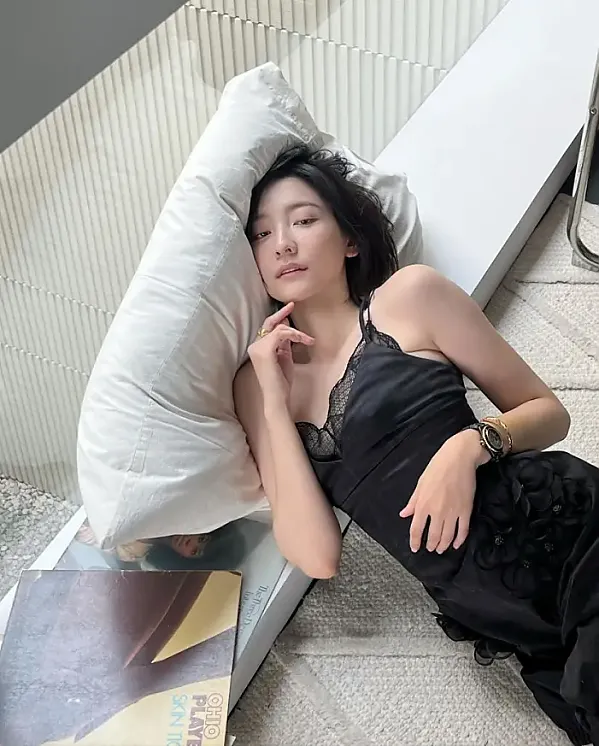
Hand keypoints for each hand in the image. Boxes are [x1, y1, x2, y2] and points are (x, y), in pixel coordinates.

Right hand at [248, 302, 313, 409]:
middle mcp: (254, 346)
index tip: (288, 311)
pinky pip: (281, 334)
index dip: (278, 319)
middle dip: (281, 313)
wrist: (277, 398)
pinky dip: (294, 334)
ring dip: (296, 332)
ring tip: (307, 339)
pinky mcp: (265, 350)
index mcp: (257, 348)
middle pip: (268, 324)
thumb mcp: (284, 359)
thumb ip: (284, 345)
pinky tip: (303, 340)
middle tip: (292, 305)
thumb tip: (287, 330)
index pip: (267, 329)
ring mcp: (257, 348)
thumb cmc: (281, 383)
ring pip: (279, 329)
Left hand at [399, 431, 483, 552]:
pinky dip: (459, 540)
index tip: (415, 548)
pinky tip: (456, 544)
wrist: (459, 458)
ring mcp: (453, 512)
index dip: (415, 541)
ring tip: (441, 549)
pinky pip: (463, 531)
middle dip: (431, 545)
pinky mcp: (466, 511)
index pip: (416, 529)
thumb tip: (404, 514)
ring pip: (448, 537)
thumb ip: (413, 502)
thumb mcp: (420, 483)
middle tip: (430, 549)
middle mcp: (437, 511)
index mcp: (423, 504)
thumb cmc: (437, 467)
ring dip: (444, 546)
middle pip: (433, 536)